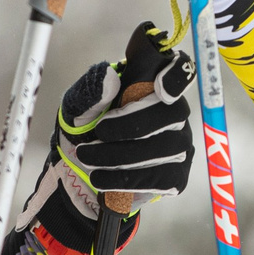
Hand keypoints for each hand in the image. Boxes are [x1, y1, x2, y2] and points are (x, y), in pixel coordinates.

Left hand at [19, 21, 196, 254]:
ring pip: (159, 147)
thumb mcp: (74, 109)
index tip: (149, 87)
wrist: (79, 183)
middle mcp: (175, 111)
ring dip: (118, 158)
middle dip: (121, 130)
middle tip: (87, 142)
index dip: (170, 76)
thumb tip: (115, 78)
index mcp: (153, 85)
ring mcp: (180, 144)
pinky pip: (158, 177)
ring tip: (87, 164)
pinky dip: (126, 180)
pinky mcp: (176, 176)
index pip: (176, 70)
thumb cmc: (80, 133)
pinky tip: (103, 182)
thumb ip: (91, 90)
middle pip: (163, 115)